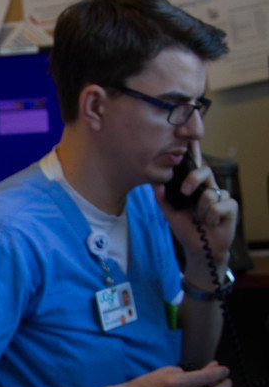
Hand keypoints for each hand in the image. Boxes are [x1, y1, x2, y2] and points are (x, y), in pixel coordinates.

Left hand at [156, 152, 237, 266]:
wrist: (199, 249)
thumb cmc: (187, 229)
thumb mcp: (170, 213)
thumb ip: (162, 198)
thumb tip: (154, 183)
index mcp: (195, 186)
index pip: (194, 165)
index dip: (194, 150)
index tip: (189, 138)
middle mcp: (209, 187)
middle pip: (205, 170)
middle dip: (193, 178)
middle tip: (185, 191)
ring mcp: (221, 196)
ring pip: (210, 192)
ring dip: (201, 210)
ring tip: (200, 219)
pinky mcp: (231, 207)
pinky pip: (219, 206)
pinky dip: (211, 217)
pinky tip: (210, 223)